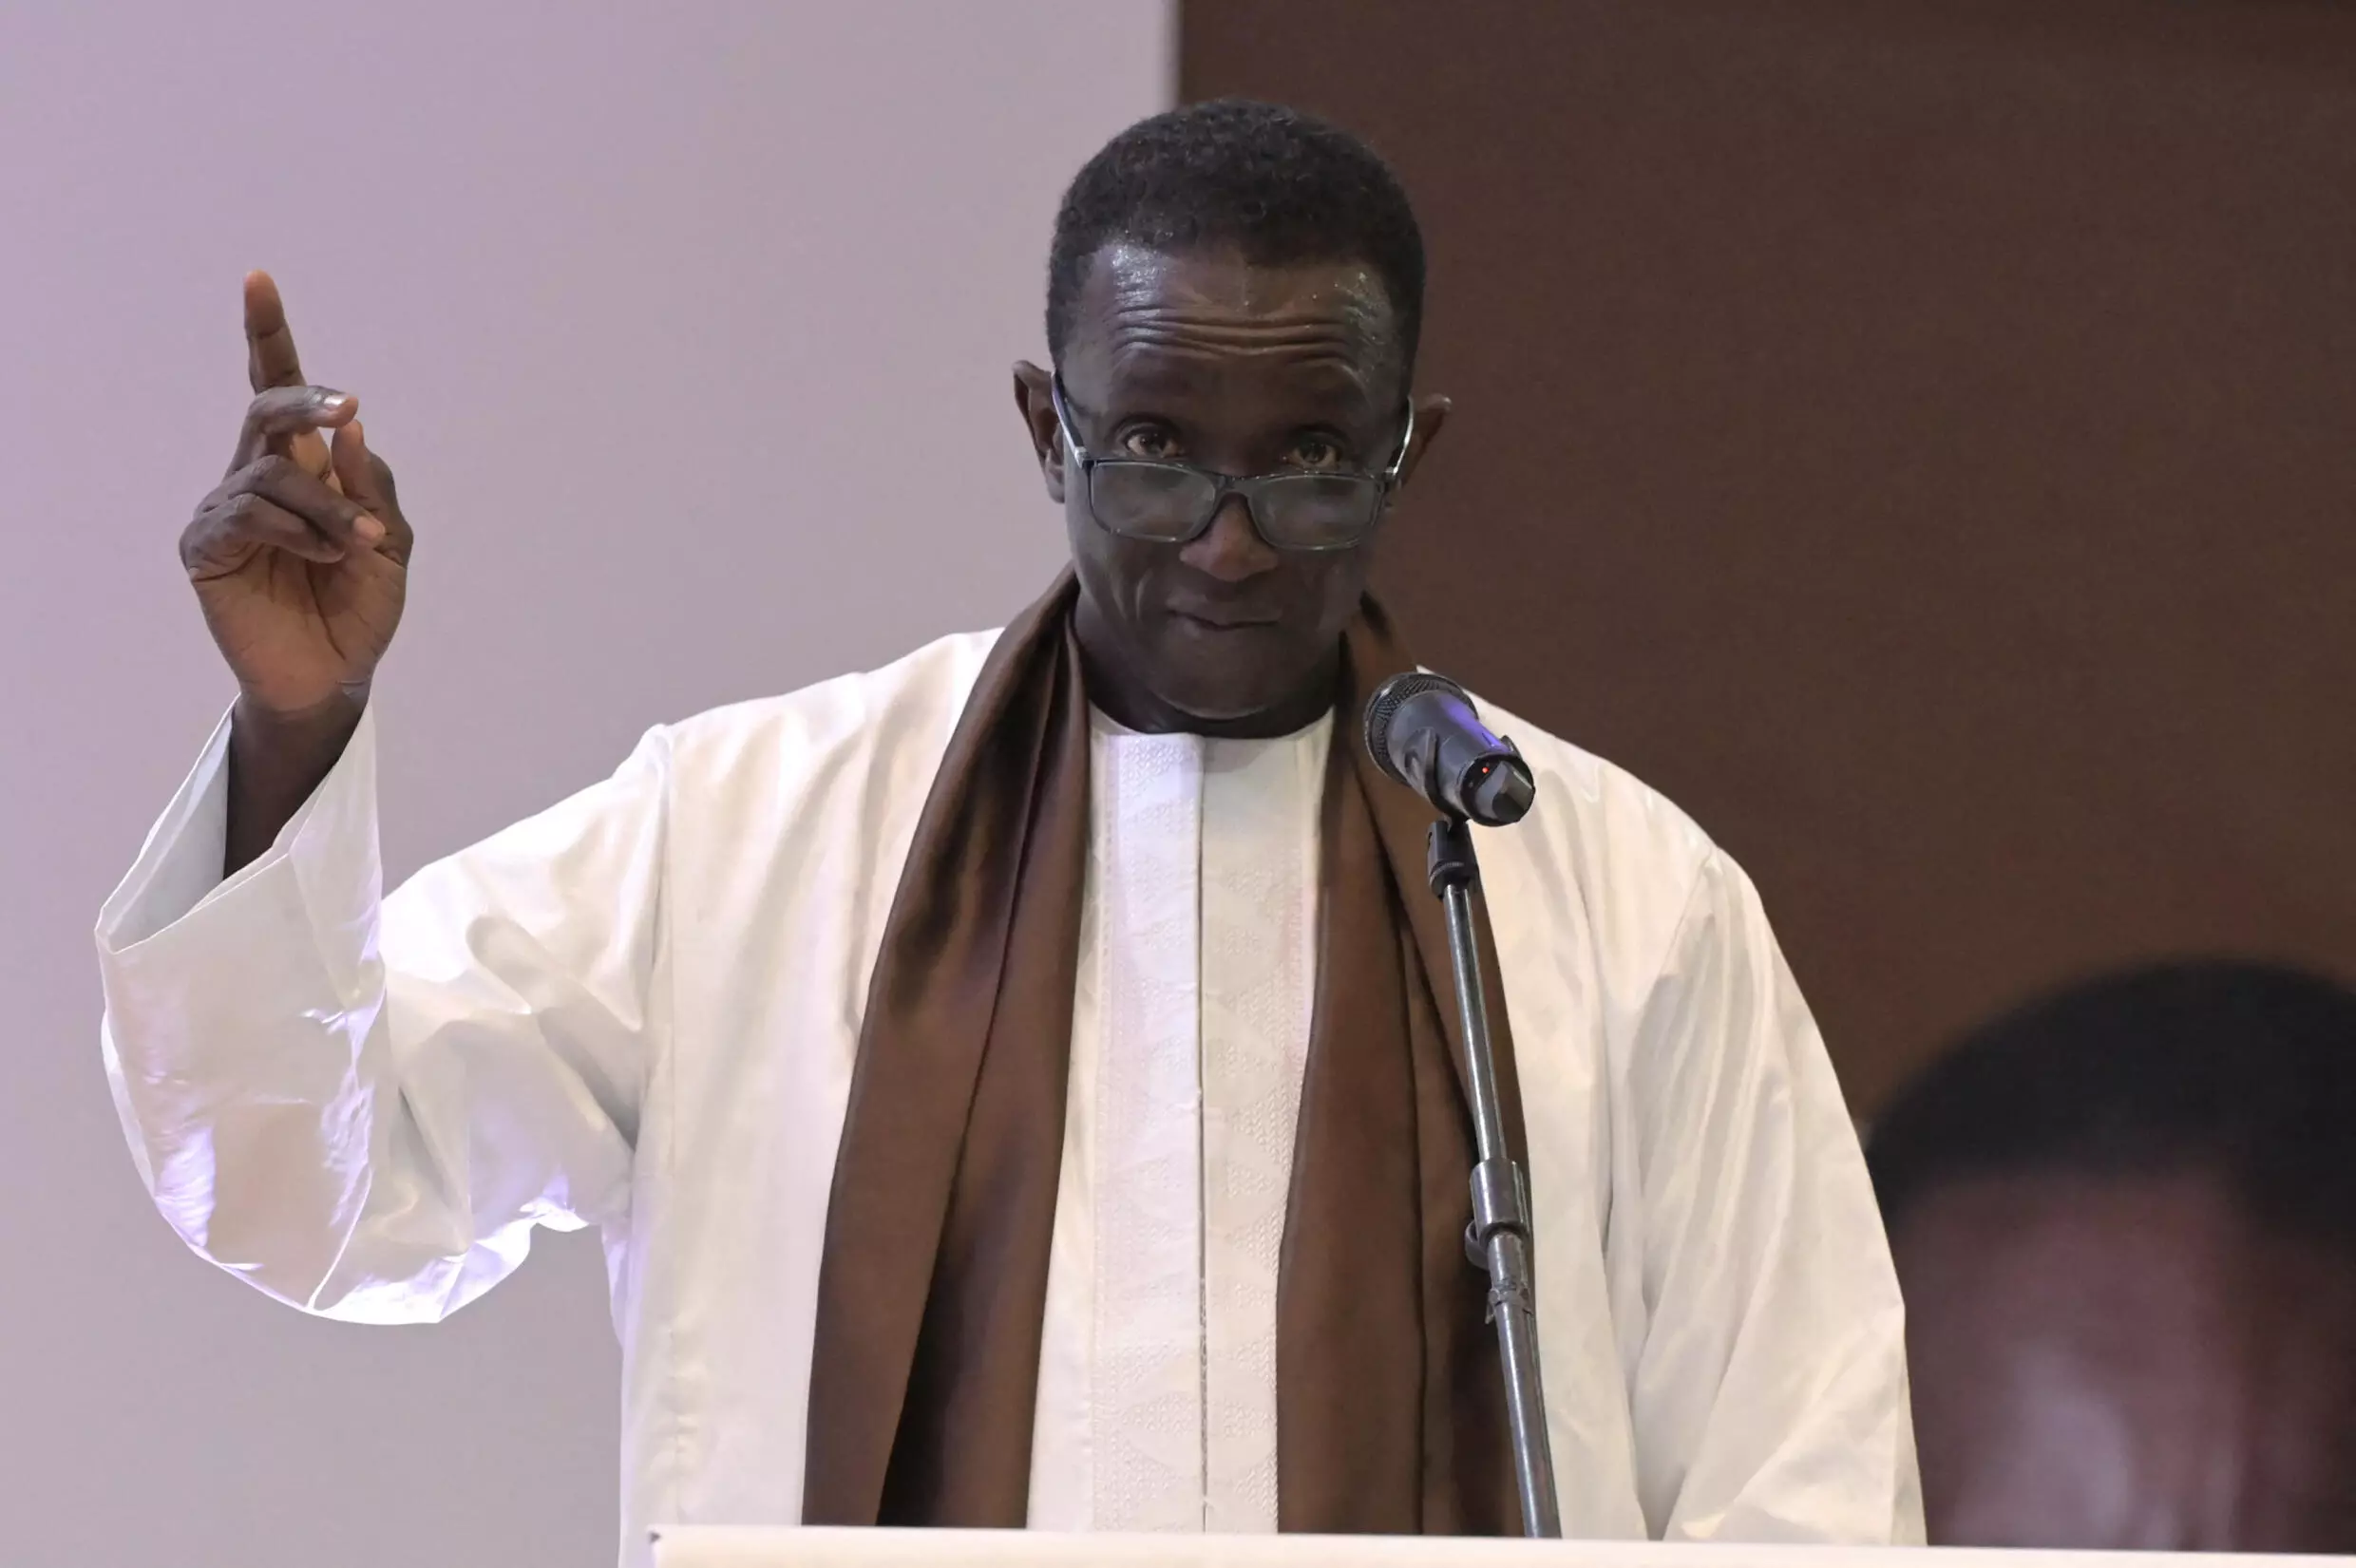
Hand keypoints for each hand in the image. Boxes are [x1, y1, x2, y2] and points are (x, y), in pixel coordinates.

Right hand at [180, 272, 413, 719]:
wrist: (334, 676)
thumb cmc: (358, 608)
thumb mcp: (391, 544)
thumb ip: (373, 486)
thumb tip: (350, 425)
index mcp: (303, 466)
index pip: (276, 390)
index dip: (266, 336)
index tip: (258, 280)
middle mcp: (258, 476)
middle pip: (264, 408)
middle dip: (303, 399)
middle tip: (344, 407)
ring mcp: (227, 508)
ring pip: (273, 469)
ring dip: (328, 505)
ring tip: (356, 548)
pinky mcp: (206, 546)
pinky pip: (248, 512)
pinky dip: (297, 531)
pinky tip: (319, 559)